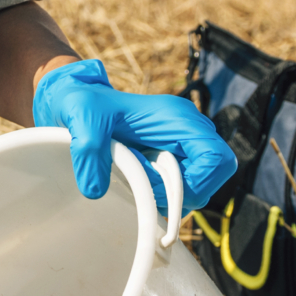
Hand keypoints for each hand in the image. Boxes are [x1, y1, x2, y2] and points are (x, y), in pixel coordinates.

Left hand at [32, 58, 236, 212]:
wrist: (76, 100)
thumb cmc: (83, 104)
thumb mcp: (82, 121)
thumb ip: (89, 152)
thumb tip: (96, 191)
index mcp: (178, 118)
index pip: (219, 159)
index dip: (198, 184)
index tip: (160, 190)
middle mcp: (188, 129)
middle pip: (213, 177)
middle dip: (183, 194)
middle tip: (146, 190)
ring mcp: (183, 142)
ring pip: (200, 185)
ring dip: (171, 195)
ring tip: (138, 183)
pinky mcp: (173, 154)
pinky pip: (184, 185)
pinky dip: (165, 194)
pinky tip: (140, 184)